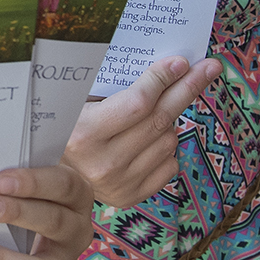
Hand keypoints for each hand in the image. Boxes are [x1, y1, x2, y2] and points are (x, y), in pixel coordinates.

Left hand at [0, 164, 96, 259]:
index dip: (33, 183)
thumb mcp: (23, 172)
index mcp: (76, 195)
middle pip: (54, 223)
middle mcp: (77, 232)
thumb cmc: (23, 189)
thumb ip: (6, 165)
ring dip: (2, 259)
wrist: (33, 217)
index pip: (63, 186)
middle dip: (16, 213)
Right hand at [62, 55, 222, 207]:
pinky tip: (151, 138)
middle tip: (208, 68)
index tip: (180, 62)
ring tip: (158, 109)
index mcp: (84, 133)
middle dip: (187, 88)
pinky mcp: (131, 197)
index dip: (161, 80)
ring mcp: (120, 183)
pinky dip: (167, 146)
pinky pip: (170, 164)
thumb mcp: (75, 104)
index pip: (137, 103)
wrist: (51, 176)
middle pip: (160, 120)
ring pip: (169, 140)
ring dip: (171, 120)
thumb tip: (161, 66)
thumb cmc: (66, 128)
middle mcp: (103, 163)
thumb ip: (111, 89)